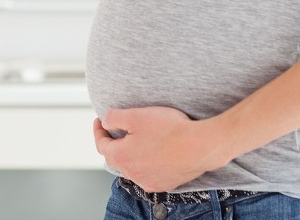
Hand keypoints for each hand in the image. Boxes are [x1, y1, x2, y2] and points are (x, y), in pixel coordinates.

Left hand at [92, 106, 229, 192]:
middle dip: (114, 143)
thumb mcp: (135, 116)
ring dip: (130, 154)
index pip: (101, 145)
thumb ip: (114, 118)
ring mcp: (148, 181)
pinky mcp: (164, 184)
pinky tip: (153, 153)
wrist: (200, 146)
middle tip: (117, 130)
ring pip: (132, 167)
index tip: (100, 121)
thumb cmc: (169, 130)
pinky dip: (145, 164)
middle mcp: (132, 174)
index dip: (99, 131)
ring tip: (137, 140)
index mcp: (122, 157)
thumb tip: (106, 122)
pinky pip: (147, 174)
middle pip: (116, 157)